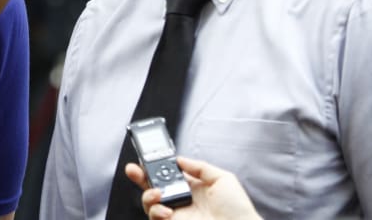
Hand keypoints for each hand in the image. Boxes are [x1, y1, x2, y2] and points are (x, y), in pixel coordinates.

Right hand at [127, 157, 260, 219]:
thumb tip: (180, 160)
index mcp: (192, 187)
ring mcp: (176, 214)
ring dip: (147, 195)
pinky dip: (155, 211)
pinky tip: (166, 210)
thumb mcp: (223, 179)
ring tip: (156, 193)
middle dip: (140, 176)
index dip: (155, 165)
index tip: (146, 157)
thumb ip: (199, 166)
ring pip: (150, 202)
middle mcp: (181, 200)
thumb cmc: (238, 210)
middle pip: (153, 186)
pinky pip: (154, 217)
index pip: (168, 174)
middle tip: (133, 169)